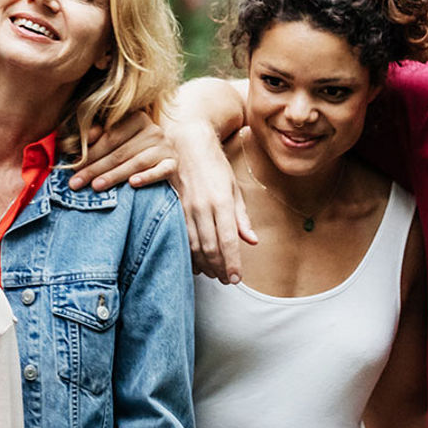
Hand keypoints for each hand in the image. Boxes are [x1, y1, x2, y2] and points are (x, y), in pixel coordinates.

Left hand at [69, 112, 174, 191]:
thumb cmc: (132, 149)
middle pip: (120, 151)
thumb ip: (99, 135)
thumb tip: (85, 137)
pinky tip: (133, 183)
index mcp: (137, 118)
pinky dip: (147, 177)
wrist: (163, 159)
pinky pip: (161, 171)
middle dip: (95, 168)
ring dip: (114, 175)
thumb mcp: (116, 139)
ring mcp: (165, 147)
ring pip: (136, 162)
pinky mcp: (173, 163)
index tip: (73, 167)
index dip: (90, 153)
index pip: (110, 137)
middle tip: (76, 183)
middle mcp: (153, 130)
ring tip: (96, 186)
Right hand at [171, 121, 255, 283]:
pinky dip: (188, 253)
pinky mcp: (175, 209)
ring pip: (194, 245)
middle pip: (210, 247)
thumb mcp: (234, 189)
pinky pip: (181, 237)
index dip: (232, 262)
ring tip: (212, 274)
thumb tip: (252, 241)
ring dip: (203, 264)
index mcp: (221, 202)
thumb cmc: (215, 166)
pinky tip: (194, 262)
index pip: (229, 240)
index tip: (236, 278)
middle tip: (225, 280)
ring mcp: (186, 209)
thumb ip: (242, 218)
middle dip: (218, 268)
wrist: (186, 146)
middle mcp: (203, 207)